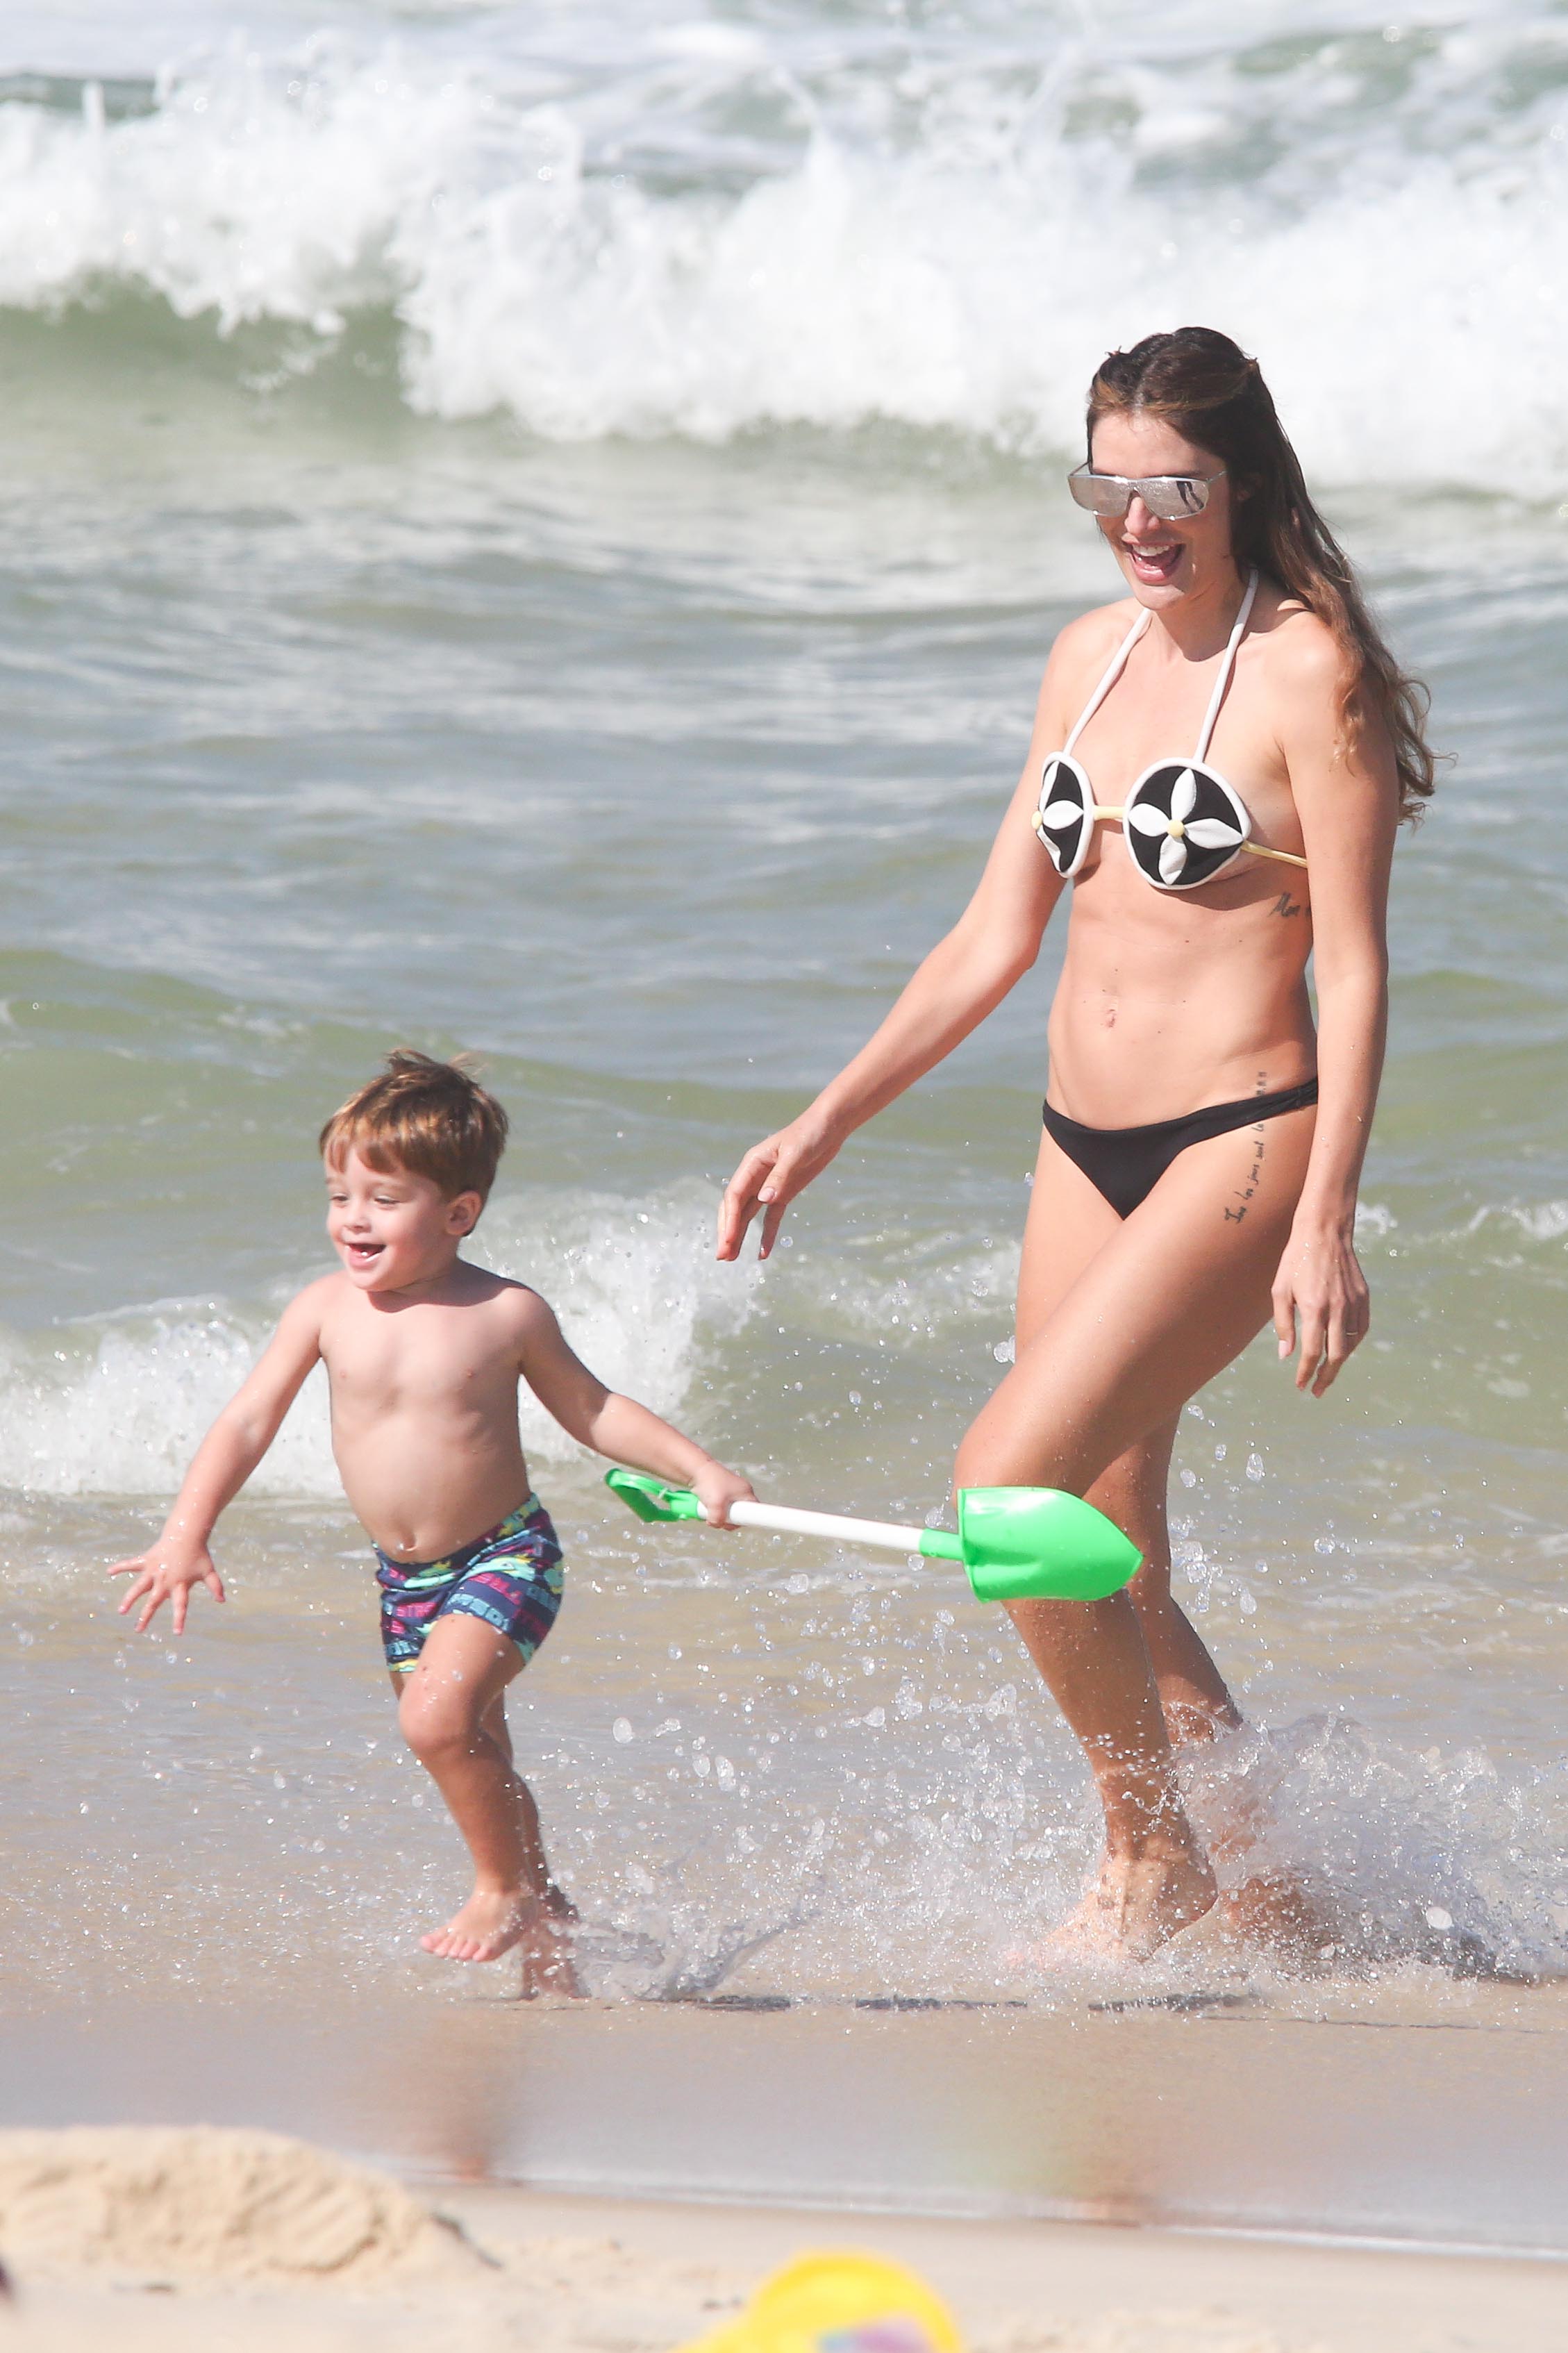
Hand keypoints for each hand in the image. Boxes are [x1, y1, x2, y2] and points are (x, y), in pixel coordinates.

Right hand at [110, 1535, 225, 1633]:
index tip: (177, 1633)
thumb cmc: (198, 1554)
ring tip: (121, 1611)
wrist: (187, 1534)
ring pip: (138, 1587)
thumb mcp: (208, 1571)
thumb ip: (215, 1586)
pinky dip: (120, 1567)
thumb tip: (222, 1601)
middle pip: (154, 1602)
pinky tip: (108, 1572)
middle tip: (138, 1630)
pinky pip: (131, 1564)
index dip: (179, 1619)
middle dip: (145, 1617)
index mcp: (180, 1585)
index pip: (180, 1606)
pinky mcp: (146, 1560)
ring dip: (129, 1599)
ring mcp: (153, 1571)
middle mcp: (164, 1580)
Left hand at [689, 1460, 756, 1529]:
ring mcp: (730, 1493)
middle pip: (738, 1515)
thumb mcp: (716, 1505)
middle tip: (717, 1519)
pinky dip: (711, 1511)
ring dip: (716, 1516)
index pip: (753, 1512)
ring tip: (708, 1512)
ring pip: (726, 1513)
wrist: (695, 1469)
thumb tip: (717, 1524)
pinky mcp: (720, 1494)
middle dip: (726, 1520)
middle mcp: (740, 1492)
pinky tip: (704, 1508)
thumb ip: (718, 1520)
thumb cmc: (710, 1481)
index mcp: (746, 1492)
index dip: (742, 1520)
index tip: (731, 1522)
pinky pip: (719, 1508)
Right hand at [716, 1110, 841, 1260]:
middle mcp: (755, 1176)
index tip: (728, 1241)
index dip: (729, 1220)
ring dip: (740, 1236)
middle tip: (722, 1257)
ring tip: (731, 1259)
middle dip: (727, 1232)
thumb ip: (780, 1177)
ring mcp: (768, 1186)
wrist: (829, 1127)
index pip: (734, 1196)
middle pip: (735, 1208)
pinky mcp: (783, 1193)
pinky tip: (763, 1254)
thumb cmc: (810, 1134)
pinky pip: (770, 1218)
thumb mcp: (796, 1154)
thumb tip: (764, 1200)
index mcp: (752, 1164)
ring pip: (748, 1215)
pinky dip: (766, 1235)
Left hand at [1272, 1220, 1369, 1396]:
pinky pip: (1361, 1330)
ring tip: (1327, 1373)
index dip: (1306, 1372)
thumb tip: (1286, 1355)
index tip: (1300, 1385)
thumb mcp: (1280, 1290)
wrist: (1325, 1232)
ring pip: (1351, 1345)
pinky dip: (1352, 1345)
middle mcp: (1338, 1308)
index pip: (1312, 1352)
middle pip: (1336, 1356)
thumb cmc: (1296, 1260)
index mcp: (1314, 1308)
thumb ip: (1283, 1324)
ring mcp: (1354, 1303)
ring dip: (1339, 1363)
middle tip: (1317, 1390)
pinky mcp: (1364, 1297)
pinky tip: (1342, 1350)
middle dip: (1326, 1377)